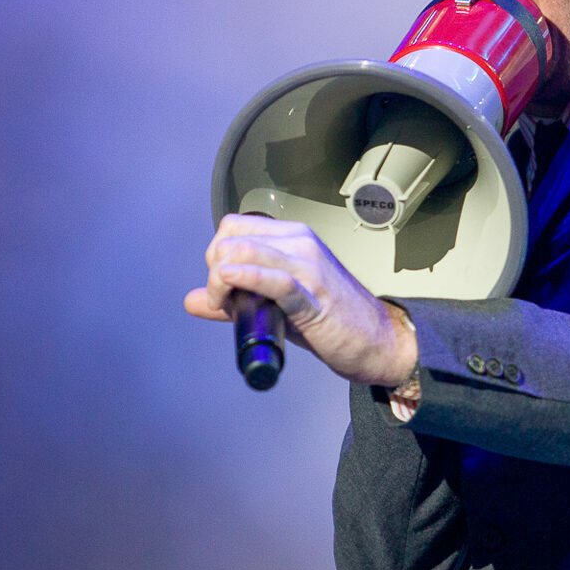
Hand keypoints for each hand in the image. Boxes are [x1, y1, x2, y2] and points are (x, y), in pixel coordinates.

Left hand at [184, 214, 418, 387]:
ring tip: (228, 305)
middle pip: (230, 237)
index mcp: (294, 238)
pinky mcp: (311, 294)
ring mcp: (307, 265)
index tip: (221, 286)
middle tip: (223, 299)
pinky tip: (233, 293)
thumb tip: (192, 300)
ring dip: (219, 281)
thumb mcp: (278, 303)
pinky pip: (270, 278)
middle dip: (213, 269)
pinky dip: (242, 281)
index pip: (233, 227)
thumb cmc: (332, 322)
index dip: (215, 255)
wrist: (378, 341)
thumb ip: (236, 298)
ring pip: (243, 252)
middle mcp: (300, 242)